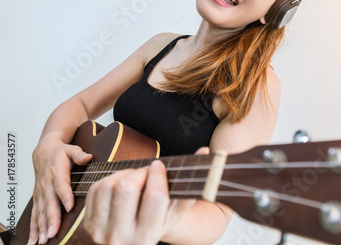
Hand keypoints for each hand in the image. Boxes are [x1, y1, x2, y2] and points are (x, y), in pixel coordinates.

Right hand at [28, 138, 92, 244]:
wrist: (43, 152)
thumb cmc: (60, 152)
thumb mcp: (71, 149)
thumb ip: (79, 154)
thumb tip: (87, 157)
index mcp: (56, 172)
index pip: (61, 185)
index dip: (65, 196)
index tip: (69, 207)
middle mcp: (46, 184)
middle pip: (49, 203)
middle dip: (51, 219)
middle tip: (53, 233)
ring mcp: (40, 192)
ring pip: (40, 211)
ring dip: (41, 227)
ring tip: (43, 240)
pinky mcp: (38, 198)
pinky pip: (35, 214)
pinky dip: (34, 228)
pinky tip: (35, 240)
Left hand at [84, 147, 208, 244]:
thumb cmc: (157, 223)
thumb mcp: (174, 211)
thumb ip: (190, 184)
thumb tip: (205, 150)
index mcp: (148, 236)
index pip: (155, 197)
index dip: (157, 175)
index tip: (159, 165)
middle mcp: (122, 238)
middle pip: (128, 190)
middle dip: (139, 173)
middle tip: (146, 171)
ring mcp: (102, 232)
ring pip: (108, 186)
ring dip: (123, 174)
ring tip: (134, 177)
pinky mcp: (89, 223)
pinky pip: (95, 189)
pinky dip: (108, 179)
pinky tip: (119, 183)